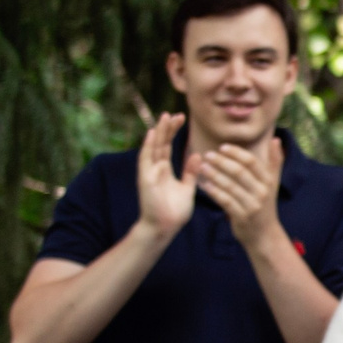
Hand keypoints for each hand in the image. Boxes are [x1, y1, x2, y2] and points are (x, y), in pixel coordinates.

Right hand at [134, 111, 197, 238]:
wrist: (164, 228)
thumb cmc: (174, 212)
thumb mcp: (187, 188)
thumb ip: (190, 172)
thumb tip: (197, 155)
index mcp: (165, 170)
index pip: (168, 146)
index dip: (174, 132)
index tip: (182, 118)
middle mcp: (155, 168)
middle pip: (161, 143)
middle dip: (168, 128)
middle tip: (177, 113)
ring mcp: (149, 173)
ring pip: (154, 147)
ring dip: (159, 132)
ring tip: (165, 116)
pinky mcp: (145, 179)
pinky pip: (146, 159)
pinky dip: (149, 146)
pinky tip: (153, 133)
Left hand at [197, 134, 286, 249]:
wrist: (264, 235)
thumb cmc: (265, 205)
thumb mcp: (273, 183)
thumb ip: (274, 162)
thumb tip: (276, 139)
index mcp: (268, 181)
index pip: (251, 162)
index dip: (236, 153)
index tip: (222, 147)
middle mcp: (262, 192)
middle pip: (239, 172)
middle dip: (221, 162)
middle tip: (207, 155)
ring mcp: (252, 205)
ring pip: (230, 186)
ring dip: (214, 175)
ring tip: (202, 167)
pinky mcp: (241, 217)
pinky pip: (225, 201)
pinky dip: (213, 192)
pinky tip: (203, 185)